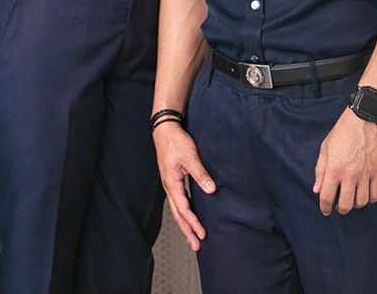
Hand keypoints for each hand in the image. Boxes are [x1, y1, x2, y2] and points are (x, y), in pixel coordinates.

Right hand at [153, 121, 215, 249]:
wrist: (165, 129)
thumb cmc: (176, 142)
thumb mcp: (191, 157)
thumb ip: (201, 174)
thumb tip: (211, 190)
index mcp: (172, 184)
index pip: (183, 210)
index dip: (193, 223)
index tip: (202, 234)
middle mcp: (169, 187)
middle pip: (178, 215)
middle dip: (187, 231)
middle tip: (196, 245)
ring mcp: (170, 184)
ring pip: (177, 209)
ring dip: (185, 223)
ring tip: (193, 235)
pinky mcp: (173, 179)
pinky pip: (178, 200)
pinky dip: (184, 211)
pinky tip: (190, 213)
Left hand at [313, 107, 376, 215]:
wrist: (365, 118)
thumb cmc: (344, 130)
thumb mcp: (326, 147)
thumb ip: (320, 170)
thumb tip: (317, 189)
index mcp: (334, 168)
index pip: (327, 197)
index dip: (325, 207)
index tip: (325, 210)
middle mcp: (350, 174)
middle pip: (345, 205)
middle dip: (340, 209)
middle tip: (339, 207)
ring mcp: (365, 174)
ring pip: (361, 202)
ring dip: (355, 204)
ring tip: (352, 199)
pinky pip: (375, 194)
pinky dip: (370, 199)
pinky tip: (365, 194)